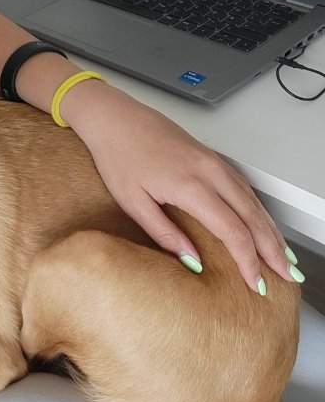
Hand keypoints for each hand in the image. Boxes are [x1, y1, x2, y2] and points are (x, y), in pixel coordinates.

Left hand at [60, 81, 301, 293]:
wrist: (116, 118)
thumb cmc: (119, 155)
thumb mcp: (133, 202)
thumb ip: (165, 234)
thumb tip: (192, 262)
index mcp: (192, 186)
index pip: (233, 232)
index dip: (248, 261)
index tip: (254, 283)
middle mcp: (210, 172)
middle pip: (253, 217)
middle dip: (272, 250)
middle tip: (285, 275)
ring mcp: (214, 162)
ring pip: (254, 201)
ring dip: (270, 230)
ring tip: (281, 256)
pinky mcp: (211, 157)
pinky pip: (244, 187)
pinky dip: (258, 210)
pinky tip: (261, 223)